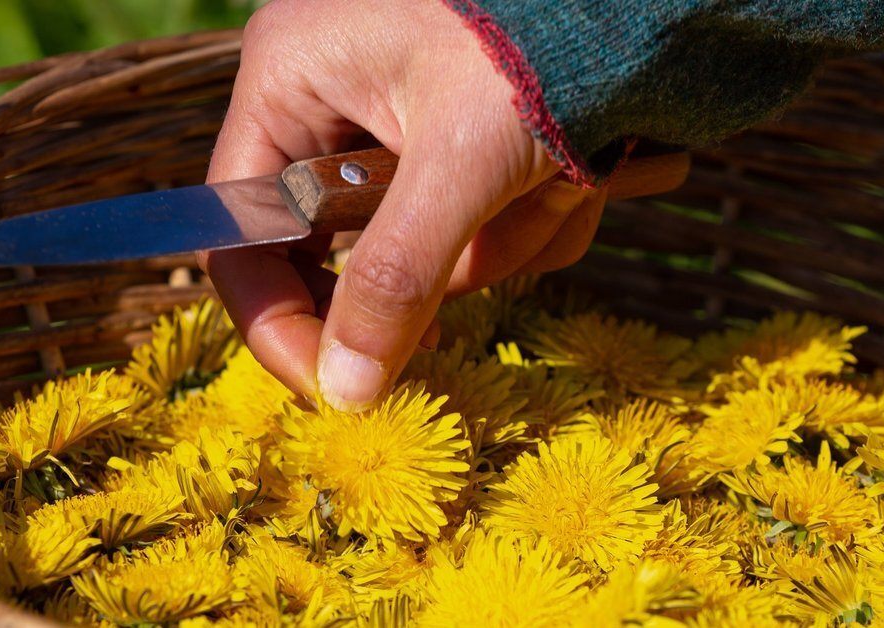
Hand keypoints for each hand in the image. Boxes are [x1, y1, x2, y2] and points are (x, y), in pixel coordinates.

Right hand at [201, 0, 606, 410]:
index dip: (280, 323)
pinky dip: (529, 220)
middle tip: (475, 285)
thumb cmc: (538, 45)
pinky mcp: (454, 140)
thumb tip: (343, 392)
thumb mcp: (462, 160)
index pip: (242, 234)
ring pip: (423, 248)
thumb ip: (394, 277)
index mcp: (290, 82)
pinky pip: (471, 222)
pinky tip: (579, 176)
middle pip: (339, 252)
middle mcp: (330, 101)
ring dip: (501, 242)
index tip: (338, 392)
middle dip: (430, 273)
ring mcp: (395, 122)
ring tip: (563, 183)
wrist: (641, 7)